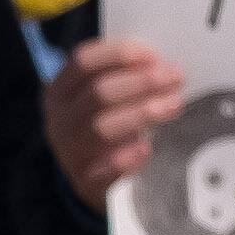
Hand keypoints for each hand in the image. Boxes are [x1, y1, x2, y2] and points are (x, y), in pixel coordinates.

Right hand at [45, 37, 181, 209]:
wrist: (90, 173)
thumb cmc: (105, 123)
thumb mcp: (103, 95)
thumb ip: (123, 76)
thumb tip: (161, 62)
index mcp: (60, 90)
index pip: (82, 62)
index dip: (118, 54)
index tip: (152, 55)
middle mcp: (59, 119)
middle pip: (97, 93)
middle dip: (142, 82)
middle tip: (175, 77)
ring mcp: (68, 151)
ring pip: (101, 128)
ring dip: (142, 113)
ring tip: (173, 105)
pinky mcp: (83, 180)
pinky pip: (102, 169)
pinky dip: (125, 159)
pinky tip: (145, 149)